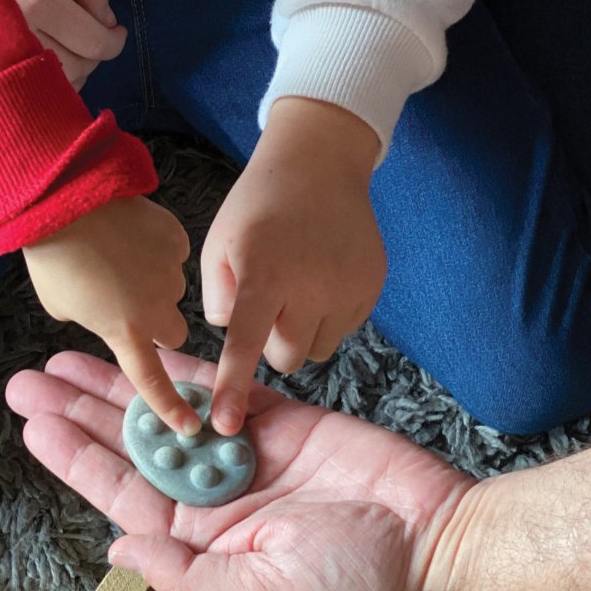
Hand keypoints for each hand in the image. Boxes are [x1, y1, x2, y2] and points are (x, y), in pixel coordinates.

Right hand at [0, 0, 125, 87]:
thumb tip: (107, 20)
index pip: (94, 43)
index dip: (114, 42)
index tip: (117, 32)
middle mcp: (19, 36)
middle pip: (79, 68)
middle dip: (94, 54)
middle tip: (92, 33)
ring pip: (55, 85)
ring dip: (73, 69)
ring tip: (69, 45)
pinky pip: (29, 90)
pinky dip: (46, 79)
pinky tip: (44, 59)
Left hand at [5, 349, 476, 590]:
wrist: (436, 541)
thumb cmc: (355, 582)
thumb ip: (187, 573)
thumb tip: (118, 549)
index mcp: (201, 541)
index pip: (122, 493)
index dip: (76, 458)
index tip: (33, 425)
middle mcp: (214, 495)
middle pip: (133, 445)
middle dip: (80, 411)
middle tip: (28, 378)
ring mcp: (246, 454)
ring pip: (168, 410)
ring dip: (122, 381)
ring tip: (71, 353)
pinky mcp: (283, 419)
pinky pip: (223, 388)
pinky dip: (187, 368)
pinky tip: (148, 346)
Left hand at [22, 199, 200, 434]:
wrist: (65, 197)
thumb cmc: (53, 257)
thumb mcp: (62, 305)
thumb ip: (91, 317)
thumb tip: (106, 309)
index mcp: (125, 331)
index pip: (152, 380)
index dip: (170, 405)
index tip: (188, 424)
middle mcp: (157, 308)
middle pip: (173, 332)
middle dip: (158, 323)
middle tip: (130, 303)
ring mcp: (171, 272)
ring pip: (171, 288)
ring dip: (152, 282)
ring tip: (117, 256)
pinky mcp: (177, 239)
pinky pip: (173, 252)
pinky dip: (157, 248)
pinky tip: (131, 234)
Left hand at [202, 98, 386, 434]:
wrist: (319, 163)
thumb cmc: (258, 206)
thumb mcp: (219, 243)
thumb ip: (218, 297)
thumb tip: (234, 335)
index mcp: (264, 273)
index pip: (246, 344)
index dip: (233, 388)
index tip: (225, 426)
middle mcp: (311, 284)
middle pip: (287, 358)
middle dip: (273, 344)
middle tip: (269, 308)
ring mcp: (348, 287)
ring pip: (317, 349)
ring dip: (302, 332)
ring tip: (296, 290)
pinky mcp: (371, 287)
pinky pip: (344, 329)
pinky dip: (327, 317)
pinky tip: (320, 280)